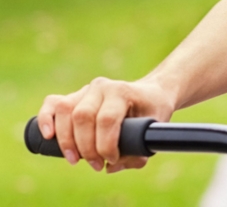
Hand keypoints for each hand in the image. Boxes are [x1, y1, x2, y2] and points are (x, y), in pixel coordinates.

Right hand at [37, 77, 176, 172]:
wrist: (151, 93)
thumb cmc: (153, 111)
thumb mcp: (153, 130)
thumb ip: (138, 153)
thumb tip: (111, 167)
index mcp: (122, 91)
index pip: (106, 119)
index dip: (105, 145)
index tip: (112, 160)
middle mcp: (102, 87)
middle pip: (82, 117)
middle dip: (86, 148)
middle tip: (96, 165)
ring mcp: (86, 90)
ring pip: (65, 111)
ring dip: (66, 141)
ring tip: (75, 160)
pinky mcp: (74, 97)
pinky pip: (52, 104)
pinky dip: (45, 119)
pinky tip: (48, 136)